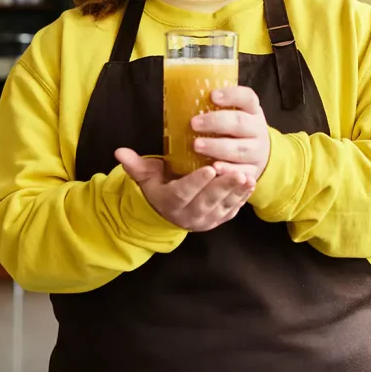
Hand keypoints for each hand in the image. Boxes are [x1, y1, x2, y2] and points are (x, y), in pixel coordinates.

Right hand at [115, 148, 254, 231]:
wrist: (168, 213)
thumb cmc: (159, 188)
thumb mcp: (146, 178)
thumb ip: (135, 166)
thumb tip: (119, 152)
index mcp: (171, 202)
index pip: (184, 193)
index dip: (196, 182)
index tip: (209, 169)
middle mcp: (189, 215)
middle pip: (207, 201)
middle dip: (223, 187)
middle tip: (238, 172)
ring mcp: (206, 220)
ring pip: (223, 206)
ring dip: (237, 192)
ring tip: (248, 177)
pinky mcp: (219, 219)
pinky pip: (232, 210)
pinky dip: (242, 198)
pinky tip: (250, 184)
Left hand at [191, 86, 270, 183]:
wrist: (258, 154)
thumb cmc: (236, 130)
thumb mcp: (234, 114)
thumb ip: (215, 107)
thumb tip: (180, 98)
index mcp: (252, 110)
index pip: (247, 97)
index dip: (231, 96)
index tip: (212, 96)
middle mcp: (257, 129)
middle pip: (240, 122)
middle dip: (216, 122)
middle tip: (194, 123)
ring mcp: (257, 151)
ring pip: (239, 148)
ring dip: (217, 147)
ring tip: (196, 145)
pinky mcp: (253, 170)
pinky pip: (241, 170)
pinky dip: (228, 169)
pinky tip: (214, 167)